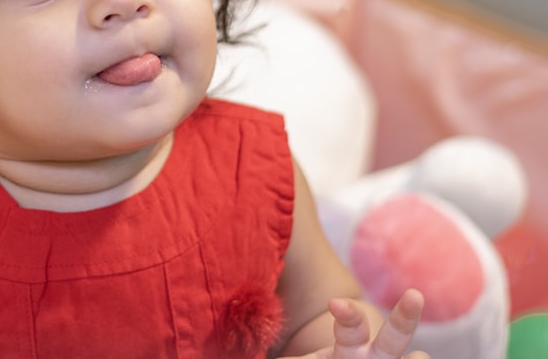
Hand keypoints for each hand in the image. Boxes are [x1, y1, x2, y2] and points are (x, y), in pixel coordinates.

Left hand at [286, 289, 428, 358]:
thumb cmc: (322, 357)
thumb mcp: (299, 355)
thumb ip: (282, 351)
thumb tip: (225, 351)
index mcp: (350, 344)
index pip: (351, 323)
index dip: (347, 314)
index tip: (335, 303)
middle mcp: (372, 356)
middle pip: (391, 337)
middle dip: (403, 318)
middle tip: (414, 295)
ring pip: (399, 355)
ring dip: (415, 358)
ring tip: (422, 357)